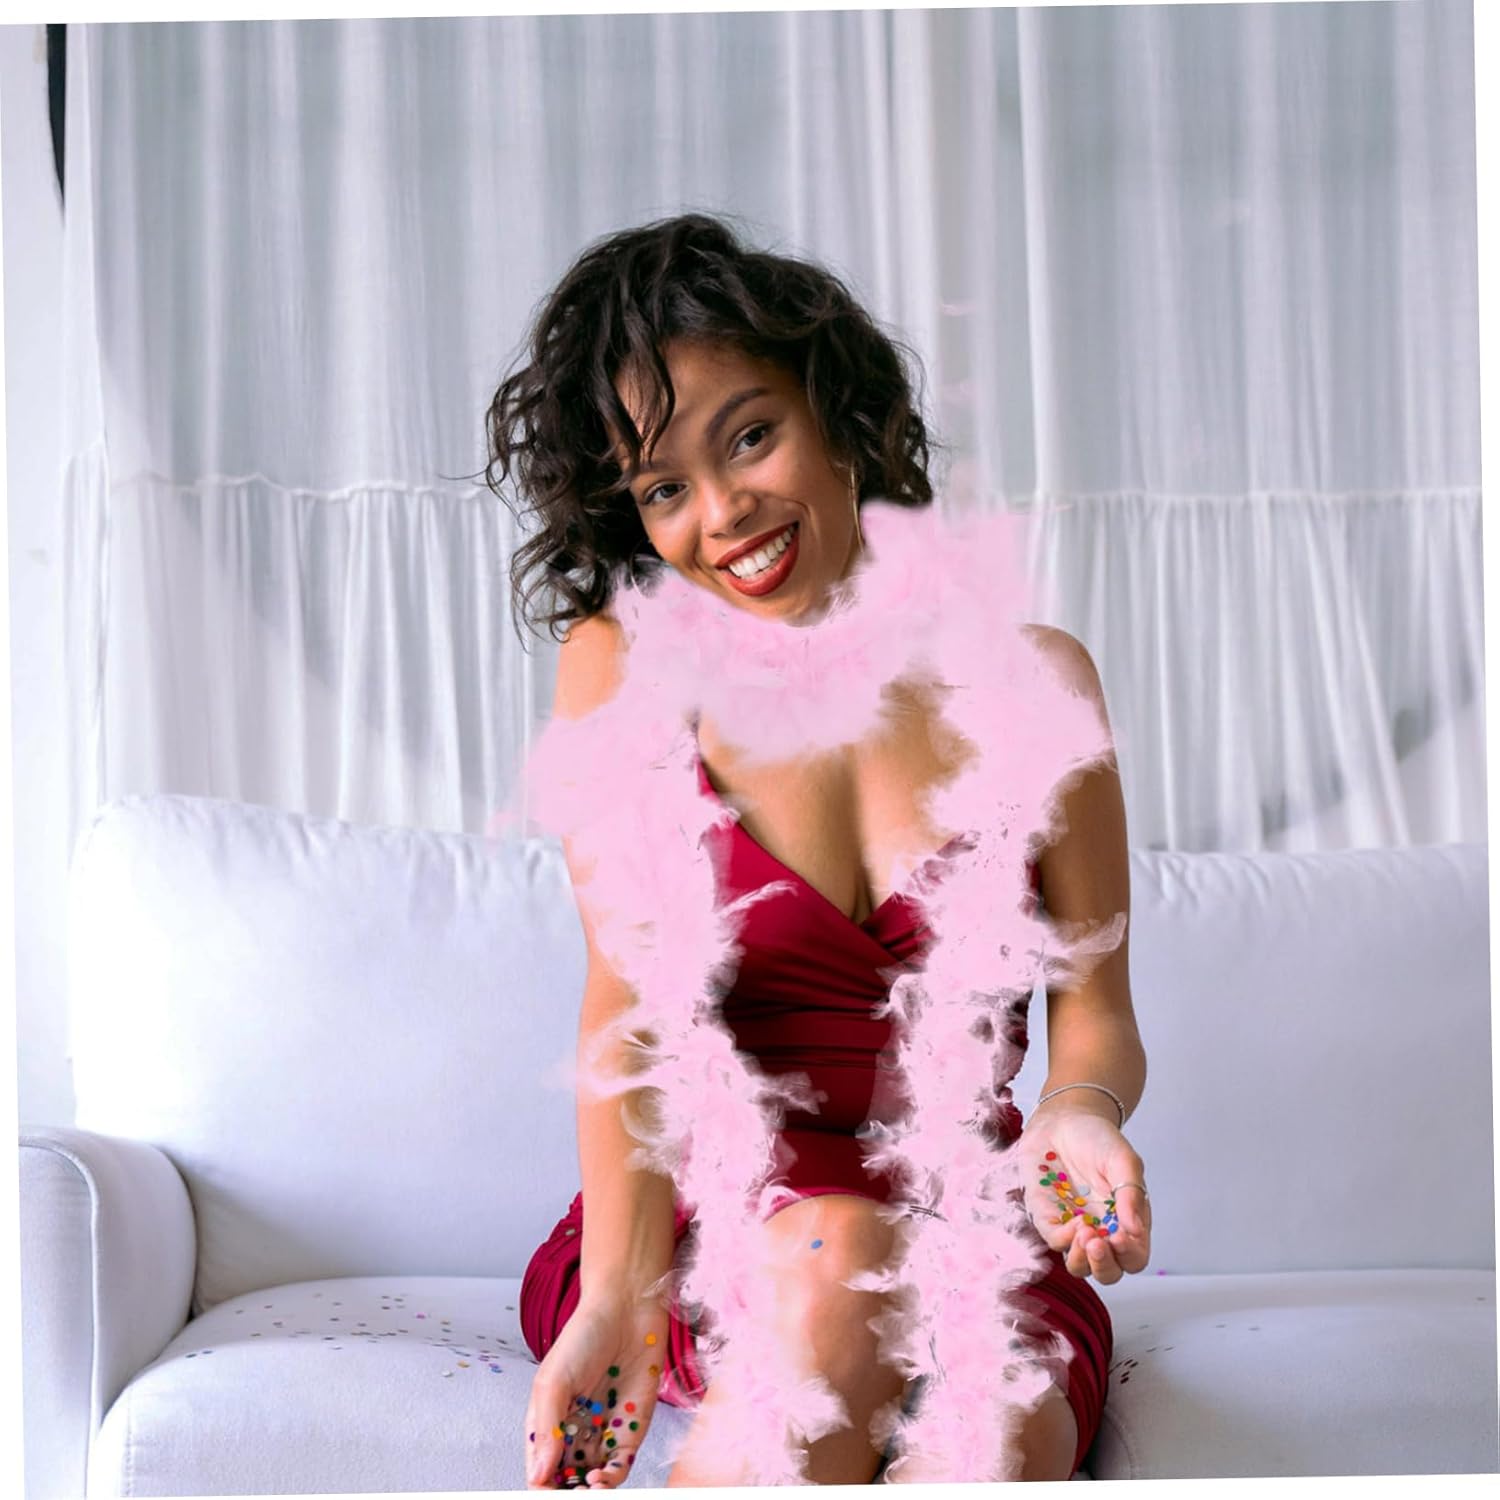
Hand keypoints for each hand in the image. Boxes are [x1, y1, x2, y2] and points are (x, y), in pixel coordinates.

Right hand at [524, 1292, 667, 1488]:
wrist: (628, 1309)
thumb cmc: (584, 1336)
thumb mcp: (554, 1380)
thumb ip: (547, 1428)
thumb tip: (538, 1475)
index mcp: (549, 1423)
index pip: (540, 1471)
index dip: (541, 1487)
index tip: (545, 1491)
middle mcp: (575, 1433)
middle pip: (565, 1481)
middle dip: (565, 1493)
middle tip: (570, 1494)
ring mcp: (603, 1433)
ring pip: (592, 1482)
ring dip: (588, 1493)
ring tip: (586, 1489)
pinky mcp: (630, 1430)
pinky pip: (619, 1467)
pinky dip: (610, 1480)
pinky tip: (601, 1478)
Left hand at [1017, 1107, 1151, 1283]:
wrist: (1063, 1119)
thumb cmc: (1097, 1139)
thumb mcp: (1123, 1160)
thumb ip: (1131, 1193)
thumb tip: (1135, 1230)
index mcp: (1126, 1220)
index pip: (1134, 1257)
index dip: (1131, 1255)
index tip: (1123, 1238)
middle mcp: (1101, 1230)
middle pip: (1108, 1272)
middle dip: (1105, 1266)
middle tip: (1100, 1242)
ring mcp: (1073, 1227)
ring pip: (1080, 1266)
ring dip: (1084, 1259)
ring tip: (1086, 1233)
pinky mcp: (1047, 1217)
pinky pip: (1054, 1241)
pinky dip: (1064, 1239)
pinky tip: (1073, 1221)